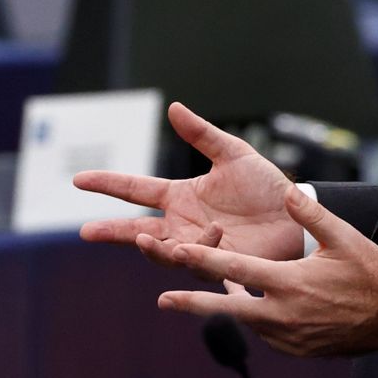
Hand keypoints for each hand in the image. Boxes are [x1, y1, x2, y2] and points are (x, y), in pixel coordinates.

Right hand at [76, 102, 302, 269]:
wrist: (298, 215)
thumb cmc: (266, 186)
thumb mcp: (233, 154)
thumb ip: (202, 135)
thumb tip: (173, 107)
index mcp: (180, 197)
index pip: (135, 190)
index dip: (107, 184)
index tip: (78, 180)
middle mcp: (183, 226)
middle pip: (139, 231)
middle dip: (113, 232)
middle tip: (88, 230)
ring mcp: (199, 249)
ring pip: (166, 254)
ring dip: (156, 249)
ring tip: (148, 240)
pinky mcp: (222, 268)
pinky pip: (206, 269)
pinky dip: (204, 259)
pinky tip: (212, 239)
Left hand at [157, 186, 377, 356]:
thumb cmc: (370, 274)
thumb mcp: (344, 238)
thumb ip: (311, 215)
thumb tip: (288, 191)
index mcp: (289, 283)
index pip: (236, 269)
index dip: (203, 259)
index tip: (176, 252)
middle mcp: (283, 314)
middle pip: (226, 307)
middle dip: (192, 303)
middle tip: (162, 299)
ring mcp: (288, 337)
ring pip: (246, 319)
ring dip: (228, 307)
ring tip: (207, 297)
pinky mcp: (295, 350)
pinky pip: (265, 332)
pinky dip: (257, 318)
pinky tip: (258, 306)